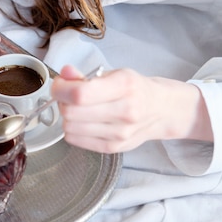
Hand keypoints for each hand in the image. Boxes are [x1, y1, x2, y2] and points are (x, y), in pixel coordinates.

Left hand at [50, 65, 212, 153]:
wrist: (161, 110)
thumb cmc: (136, 89)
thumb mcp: (114, 74)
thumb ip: (85, 76)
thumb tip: (64, 73)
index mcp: (125, 86)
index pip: (80, 94)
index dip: (61, 89)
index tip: (59, 85)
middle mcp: (125, 111)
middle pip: (72, 113)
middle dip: (63, 102)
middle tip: (69, 96)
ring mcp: (120, 133)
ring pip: (71, 128)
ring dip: (68, 117)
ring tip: (79, 109)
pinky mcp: (113, 147)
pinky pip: (76, 140)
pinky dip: (73, 129)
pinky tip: (84, 122)